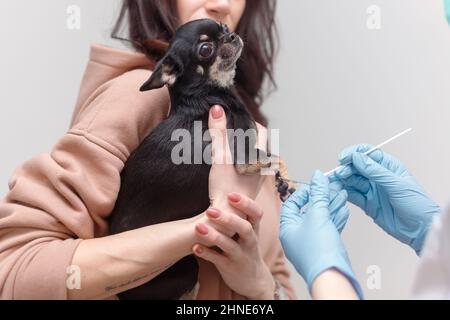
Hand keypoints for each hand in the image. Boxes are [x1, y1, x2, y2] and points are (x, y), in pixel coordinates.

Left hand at [192, 193, 274, 299]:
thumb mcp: (248, 232)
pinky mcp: (230, 268)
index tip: (231, 194)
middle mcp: (250, 242)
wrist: (254, 279)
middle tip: (210, 209)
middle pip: (244, 228)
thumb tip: (225, 189)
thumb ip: (239, 215)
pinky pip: (218, 260)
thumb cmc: (246, 248)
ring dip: (214, 236)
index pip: (256, 213)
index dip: (245, 203)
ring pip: (230, 245)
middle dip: (228, 218)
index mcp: (254, 229)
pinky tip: (194, 247)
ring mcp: (240, 255)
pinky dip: (207, 254)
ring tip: (198, 227)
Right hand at [207, 106, 265, 219]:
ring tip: (226, 142)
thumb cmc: (226, 189)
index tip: (236, 117)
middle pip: (257, 141)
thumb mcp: (221, 157)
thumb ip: (219, 133)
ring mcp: (257, 176)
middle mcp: (262, 165)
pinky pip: (247, 165)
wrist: (227, 216)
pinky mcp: (249, 185)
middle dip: (244, 133)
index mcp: (259, 156)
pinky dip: (239, 158)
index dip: (249, 120)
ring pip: (252, 154)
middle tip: (229, 127)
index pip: (261, 130)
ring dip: (242, 146)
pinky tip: (226, 161)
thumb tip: (217, 109)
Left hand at [280, 171, 362, 297]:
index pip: (292, 204)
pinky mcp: (323, 247)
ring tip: (341, 193)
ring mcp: (310, 242)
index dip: (304, 192)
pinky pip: (328, 228)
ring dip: (331, 205)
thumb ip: (319, 194)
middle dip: (321, 197)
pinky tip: (343, 208)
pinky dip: (335, 217)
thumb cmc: (318, 250)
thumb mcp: (318, 215)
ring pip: (320, 218)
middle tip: (331, 186)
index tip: (316, 185)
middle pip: (308, 210)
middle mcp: (296, 235)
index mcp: (287, 228)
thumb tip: (318, 177)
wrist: (332, 275)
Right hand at [334, 144, 439, 254]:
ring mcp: (372, 190)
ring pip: (352, 181)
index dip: (353, 154)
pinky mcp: (367, 204)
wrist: (420, 229)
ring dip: (343, 180)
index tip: (343, 159)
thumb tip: (356, 157)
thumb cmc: (416, 203)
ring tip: (334, 182)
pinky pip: (353, 195)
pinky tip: (338, 192)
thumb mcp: (395, 184)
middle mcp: (378, 176)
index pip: (367, 154)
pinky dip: (344, 193)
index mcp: (388, 166)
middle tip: (339, 173)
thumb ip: (374, 171)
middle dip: (346, 168)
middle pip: (356, 167)